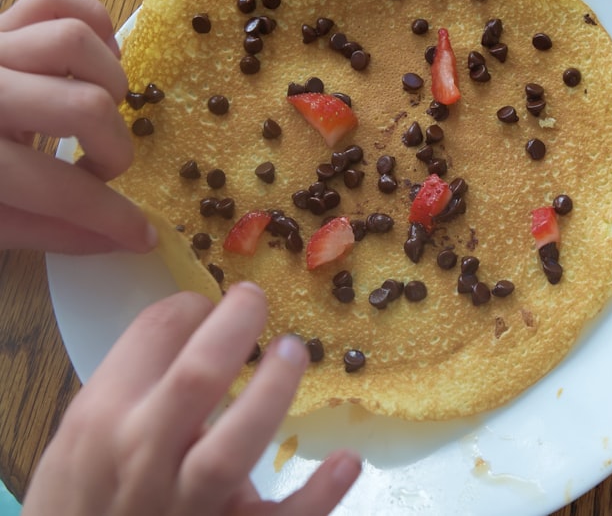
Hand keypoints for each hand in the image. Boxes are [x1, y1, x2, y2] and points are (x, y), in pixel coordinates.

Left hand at [0, 0, 154, 253]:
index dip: (112, 218)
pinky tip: (95, 61)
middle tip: (100, 168)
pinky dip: (93, 25)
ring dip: (108, 81)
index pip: (62, 189)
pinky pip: (57, 0)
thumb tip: (118, 239)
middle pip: (87, 106)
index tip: (143, 235)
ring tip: (100, 110)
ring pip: (76, 41)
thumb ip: (47, 230)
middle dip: (113, 149)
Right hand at [21, 282, 360, 514]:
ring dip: (273, 393)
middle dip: (236, 327)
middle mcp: (144, 456)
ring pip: (234, 447)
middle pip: (198, 377)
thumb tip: (201, 329)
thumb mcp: (82, 436)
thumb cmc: (81, 497)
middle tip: (256, 300)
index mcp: (103, 417)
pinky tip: (347, 462)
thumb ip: (135, 387)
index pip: (153, 336)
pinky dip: (317, 494)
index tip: (209, 303)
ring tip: (295, 351)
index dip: (191, 305)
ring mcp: (187, 504)